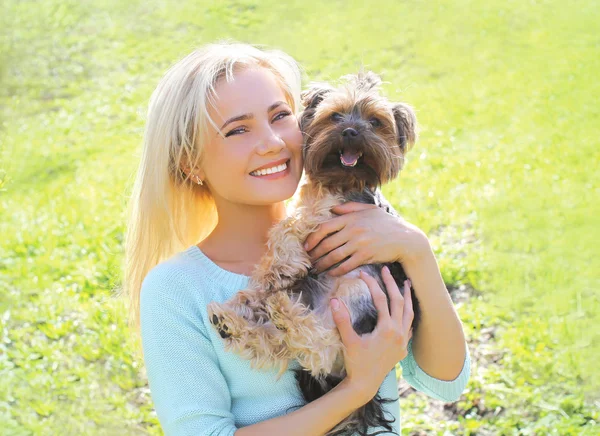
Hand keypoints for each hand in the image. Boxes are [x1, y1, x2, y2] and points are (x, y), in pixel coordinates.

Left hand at [304, 202, 428, 275]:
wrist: (405, 239)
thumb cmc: (387, 223)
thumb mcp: (370, 209)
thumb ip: (350, 208)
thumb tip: (333, 208)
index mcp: (351, 218)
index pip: (324, 227)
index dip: (312, 238)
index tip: (306, 246)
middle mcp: (353, 230)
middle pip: (326, 244)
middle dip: (314, 254)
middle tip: (309, 260)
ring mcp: (359, 244)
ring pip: (333, 256)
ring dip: (322, 264)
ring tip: (316, 269)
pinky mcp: (365, 256)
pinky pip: (345, 266)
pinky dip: (336, 271)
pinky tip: (331, 273)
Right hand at [330, 266, 413, 404]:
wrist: (365, 384)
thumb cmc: (356, 363)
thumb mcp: (348, 341)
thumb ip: (342, 320)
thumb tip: (334, 300)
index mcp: (386, 329)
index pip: (380, 299)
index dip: (372, 284)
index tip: (363, 273)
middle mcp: (398, 333)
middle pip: (398, 301)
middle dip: (392, 284)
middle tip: (386, 269)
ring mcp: (403, 341)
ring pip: (409, 313)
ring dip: (407, 297)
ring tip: (406, 283)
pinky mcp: (403, 348)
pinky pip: (410, 326)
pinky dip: (408, 314)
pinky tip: (407, 310)